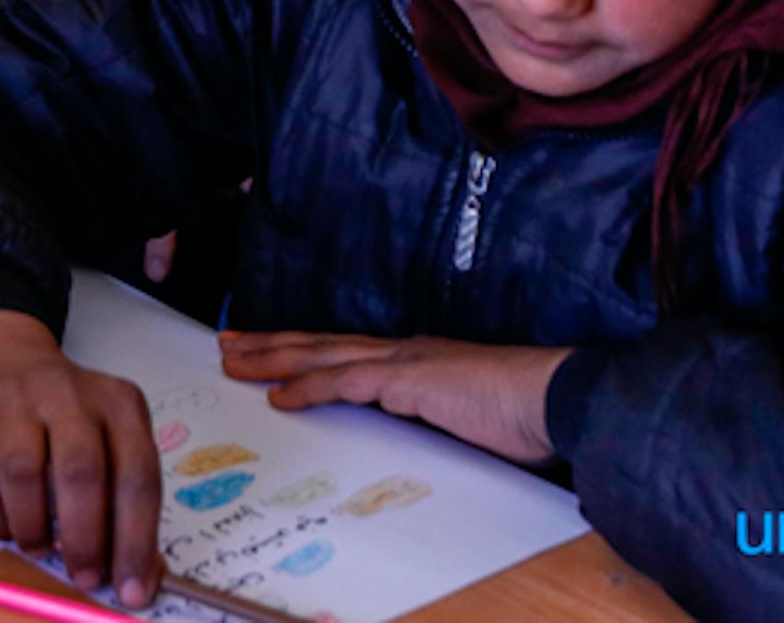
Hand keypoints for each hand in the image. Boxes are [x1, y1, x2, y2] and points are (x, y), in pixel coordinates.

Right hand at [0, 310, 162, 603]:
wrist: (5, 361)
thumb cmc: (71, 418)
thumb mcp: (112, 439)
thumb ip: (126, 500)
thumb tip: (139, 574)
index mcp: (120, 404)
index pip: (138, 476)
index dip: (136, 540)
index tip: (130, 588)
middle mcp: (70, 395)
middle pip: (81, 471)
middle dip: (83, 538)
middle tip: (83, 576)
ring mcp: (17, 399)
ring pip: (22, 472)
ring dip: (32, 526)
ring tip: (38, 548)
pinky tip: (7, 527)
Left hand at [217, 331, 571, 464]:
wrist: (555, 398)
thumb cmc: (521, 414)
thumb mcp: (463, 420)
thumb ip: (430, 421)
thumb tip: (407, 437)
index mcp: (412, 361)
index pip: (343, 353)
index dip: (300, 351)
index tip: (264, 353)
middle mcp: (400, 353)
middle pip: (320, 344)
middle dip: (271, 345)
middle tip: (228, 346)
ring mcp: (403, 362)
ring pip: (321, 355)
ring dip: (274, 360)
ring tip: (234, 363)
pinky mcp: (409, 379)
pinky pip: (347, 381)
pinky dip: (309, 387)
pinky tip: (280, 396)